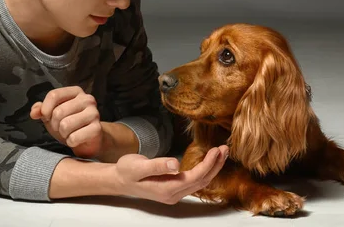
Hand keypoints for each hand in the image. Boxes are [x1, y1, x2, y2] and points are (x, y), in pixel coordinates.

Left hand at [30, 86, 102, 158]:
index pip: (54, 95)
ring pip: (65, 125)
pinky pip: (74, 137)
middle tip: (60, 128)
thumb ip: (42, 110)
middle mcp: (87, 99)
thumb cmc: (70, 124)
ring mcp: (94, 113)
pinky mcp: (97, 128)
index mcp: (76, 92)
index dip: (45, 108)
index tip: (45, 117)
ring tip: (68, 133)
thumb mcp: (53, 115)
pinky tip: (75, 140)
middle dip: (54, 124)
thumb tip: (34, 112)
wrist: (89, 139)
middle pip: (58, 111)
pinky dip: (71, 142)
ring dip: (63, 134)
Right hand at [113, 145, 229, 204]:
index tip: (216, 150)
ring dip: (212, 168)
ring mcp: (174, 193)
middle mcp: (173, 194)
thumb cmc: (127, 170)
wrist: (118, 179)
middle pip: (202, 181)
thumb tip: (175, 164)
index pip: (195, 177)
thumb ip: (157, 165)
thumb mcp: (138, 165)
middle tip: (225, 149)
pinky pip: (194, 181)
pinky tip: (208, 161)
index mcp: (167, 189)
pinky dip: (204, 170)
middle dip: (215, 165)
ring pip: (200, 182)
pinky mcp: (173, 188)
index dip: (208, 164)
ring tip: (221, 153)